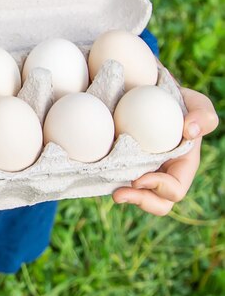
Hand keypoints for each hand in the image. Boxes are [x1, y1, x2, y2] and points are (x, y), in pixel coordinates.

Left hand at [112, 87, 218, 215]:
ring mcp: (139, 172)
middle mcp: (161, 174)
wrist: (143, 92)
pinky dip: (104, 179)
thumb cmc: (173, 99)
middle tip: (118, 194)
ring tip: (111, 191)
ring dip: (123, 196)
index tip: (139, 179)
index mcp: (182, 167)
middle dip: (139, 201)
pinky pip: (113, 179)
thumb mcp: (194, 102)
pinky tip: (93, 173)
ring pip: (133, 196)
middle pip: (156, 204)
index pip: (174, 190)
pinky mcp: (119, 166)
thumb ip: (202, 113)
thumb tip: (190, 131)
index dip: (159, 189)